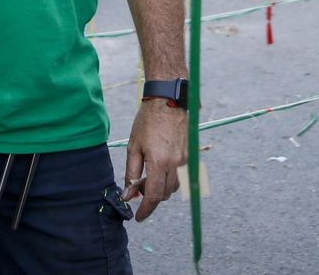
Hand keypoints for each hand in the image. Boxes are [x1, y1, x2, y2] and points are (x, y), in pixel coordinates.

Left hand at [121, 98, 187, 221]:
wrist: (168, 101)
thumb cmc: (147, 121)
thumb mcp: (134, 146)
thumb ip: (131, 172)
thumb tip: (129, 194)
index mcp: (159, 163)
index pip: (153, 196)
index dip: (145, 210)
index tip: (138, 218)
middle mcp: (175, 165)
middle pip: (164, 194)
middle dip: (151, 197)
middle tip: (137, 188)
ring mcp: (184, 160)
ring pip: (174, 186)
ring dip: (161, 187)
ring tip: (147, 174)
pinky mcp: (189, 155)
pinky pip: (179, 175)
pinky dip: (168, 177)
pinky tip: (158, 166)